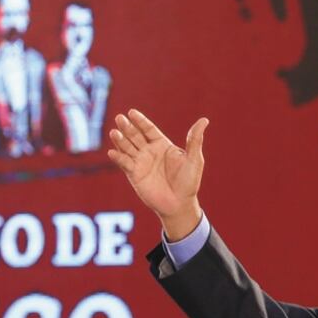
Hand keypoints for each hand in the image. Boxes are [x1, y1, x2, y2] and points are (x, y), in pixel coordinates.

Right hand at [107, 109, 208, 239]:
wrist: (179, 204)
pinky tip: (112, 152)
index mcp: (162, 145)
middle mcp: (149, 151)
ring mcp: (140, 162)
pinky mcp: (134, 175)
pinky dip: (118, 158)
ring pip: (127, 147)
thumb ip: (194, 140)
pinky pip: (124, 163)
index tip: (132, 112)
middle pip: (135, 135)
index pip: (148, 129)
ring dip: (120, 140)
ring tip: (114, 132)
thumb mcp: (194, 159)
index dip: (140, 121)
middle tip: (120, 118)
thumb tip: (204, 120)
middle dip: (127, 127)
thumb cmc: (188, 182)